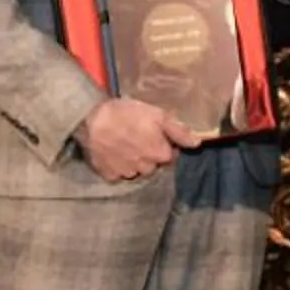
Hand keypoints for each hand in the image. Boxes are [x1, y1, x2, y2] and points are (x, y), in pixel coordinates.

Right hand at [77, 97, 198, 181]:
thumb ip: (179, 131)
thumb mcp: (158, 115)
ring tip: (124, 144)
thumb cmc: (128, 114)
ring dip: (134, 161)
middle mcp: (146, 169)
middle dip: (149, 155)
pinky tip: (113, 152)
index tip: (154, 135)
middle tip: (138, 138)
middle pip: (153, 165)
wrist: (92, 119)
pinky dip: (117, 166)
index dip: (164, 145)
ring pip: (136, 171)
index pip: (170, 156)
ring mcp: (127, 173)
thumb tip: (197, 144)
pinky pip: (118, 174)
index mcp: (161, 155)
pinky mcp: (109, 175)